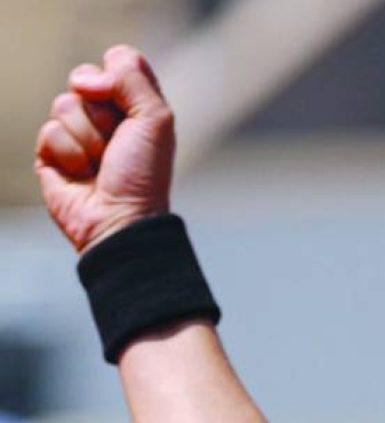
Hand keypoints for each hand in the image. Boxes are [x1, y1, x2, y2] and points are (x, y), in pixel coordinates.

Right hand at [35, 45, 174, 253]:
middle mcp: (103, 116)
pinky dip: (70, 155)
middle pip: (83, 77)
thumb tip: (87, 78)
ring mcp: (74, 133)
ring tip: (100, 165)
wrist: (120, 221)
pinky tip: (82, 176)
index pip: (115, 61)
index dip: (118, 78)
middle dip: (101, 113)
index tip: (128, 110)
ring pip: (64, 104)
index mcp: (132, 106)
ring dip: (87, 138)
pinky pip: (50, 130)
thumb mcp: (156, 120)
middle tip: (115, 145)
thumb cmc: (143, 177)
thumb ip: (132, 76)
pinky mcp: (50, 153)